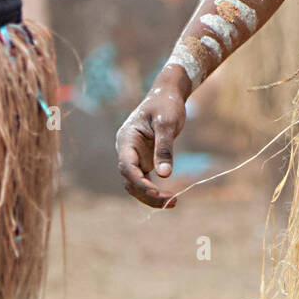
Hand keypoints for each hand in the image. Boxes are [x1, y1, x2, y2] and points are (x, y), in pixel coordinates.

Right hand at [116, 80, 186, 208]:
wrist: (167, 95)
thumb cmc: (166, 105)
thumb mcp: (167, 123)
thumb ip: (164, 148)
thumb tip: (165, 175)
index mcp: (126, 139)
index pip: (127, 166)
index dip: (139, 182)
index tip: (156, 191)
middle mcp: (127, 150)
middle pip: (130, 180)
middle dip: (148, 194)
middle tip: (171, 201)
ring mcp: (134, 157)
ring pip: (136, 184)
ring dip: (151, 196)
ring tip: (173, 202)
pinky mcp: (144, 160)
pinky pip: (145, 180)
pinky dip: (155, 191)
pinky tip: (170, 197)